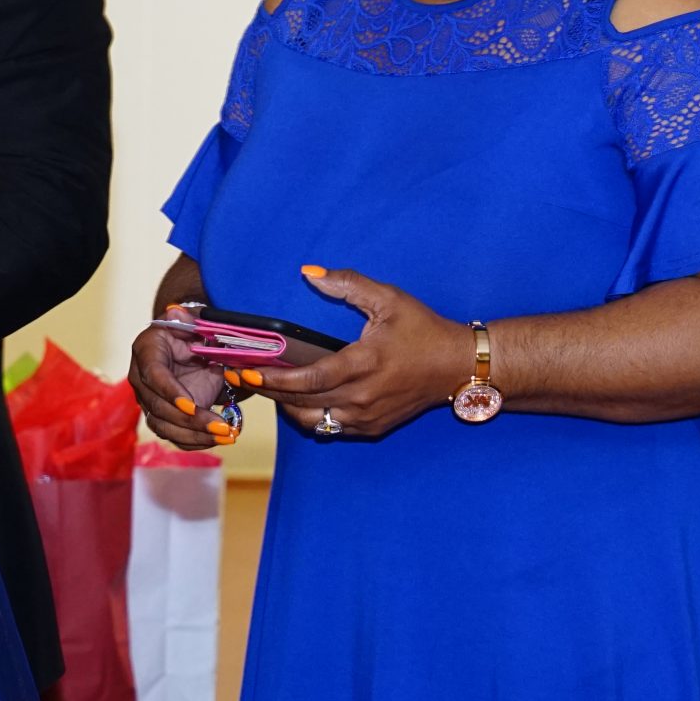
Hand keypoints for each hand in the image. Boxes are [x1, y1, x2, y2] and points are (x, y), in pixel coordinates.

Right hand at [129, 309, 239, 449]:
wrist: (194, 347)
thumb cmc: (194, 333)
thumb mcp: (196, 323)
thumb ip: (190, 320)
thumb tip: (177, 313)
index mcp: (146, 349)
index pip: (153, 375)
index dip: (170, 392)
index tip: (192, 406)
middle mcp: (141, 378)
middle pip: (158, 407)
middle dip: (190, 421)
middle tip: (220, 426)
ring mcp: (149, 400)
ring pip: (163, 426)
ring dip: (195, 435)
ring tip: (226, 435)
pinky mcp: (162, 417)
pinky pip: (174, 436)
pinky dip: (196, 441)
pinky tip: (219, 439)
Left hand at [250, 266, 472, 439]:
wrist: (458, 366)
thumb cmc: (424, 330)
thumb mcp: (389, 299)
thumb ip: (348, 284)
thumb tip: (309, 273)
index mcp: (364, 365)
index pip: (309, 379)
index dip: (275, 378)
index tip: (248, 370)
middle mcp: (362, 397)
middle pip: (302, 402)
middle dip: (269, 391)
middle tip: (241, 376)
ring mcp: (367, 417)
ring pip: (313, 420)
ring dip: (286, 406)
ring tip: (266, 387)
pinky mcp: (372, 427)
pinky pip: (330, 427)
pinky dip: (309, 415)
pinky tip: (297, 399)